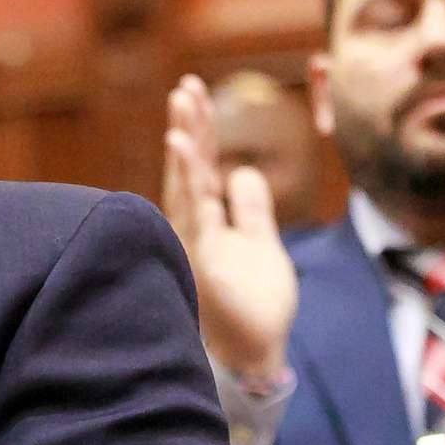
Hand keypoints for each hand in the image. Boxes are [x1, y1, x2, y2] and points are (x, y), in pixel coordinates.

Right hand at [163, 74, 297, 377]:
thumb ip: (251, 210)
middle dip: (189, 125)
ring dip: (184, 142)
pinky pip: (193, 208)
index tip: (194, 93)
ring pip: (186, 182)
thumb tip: (243, 172)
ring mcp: (194, 241)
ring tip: (182, 105)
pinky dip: (186, 173)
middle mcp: (195, 227)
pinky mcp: (199, 257)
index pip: (201, 168)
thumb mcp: (262, 247)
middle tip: (185, 86)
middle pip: (190, 167)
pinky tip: (183, 144)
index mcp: (209, 222)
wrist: (252, 358)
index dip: (199, 131)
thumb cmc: (254, 308)